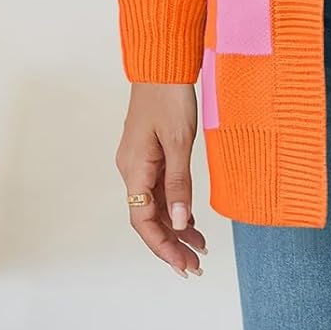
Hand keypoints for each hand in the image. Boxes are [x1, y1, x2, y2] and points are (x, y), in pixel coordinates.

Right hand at [115, 82, 207, 276]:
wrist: (162, 64)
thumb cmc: (169, 96)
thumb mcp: (178, 141)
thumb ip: (178, 183)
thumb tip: (178, 222)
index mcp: (134, 170)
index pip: (144, 222)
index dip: (163, 247)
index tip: (183, 265)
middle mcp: (131, 170)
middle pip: (148, 218)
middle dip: (171, 244)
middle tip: (195, 265)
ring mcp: (139, 161)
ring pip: (155, 204)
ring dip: (175, 226)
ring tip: (199, 246)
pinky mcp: (149, 152)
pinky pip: (159, 188)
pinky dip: (174, 205)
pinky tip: (189, 217)